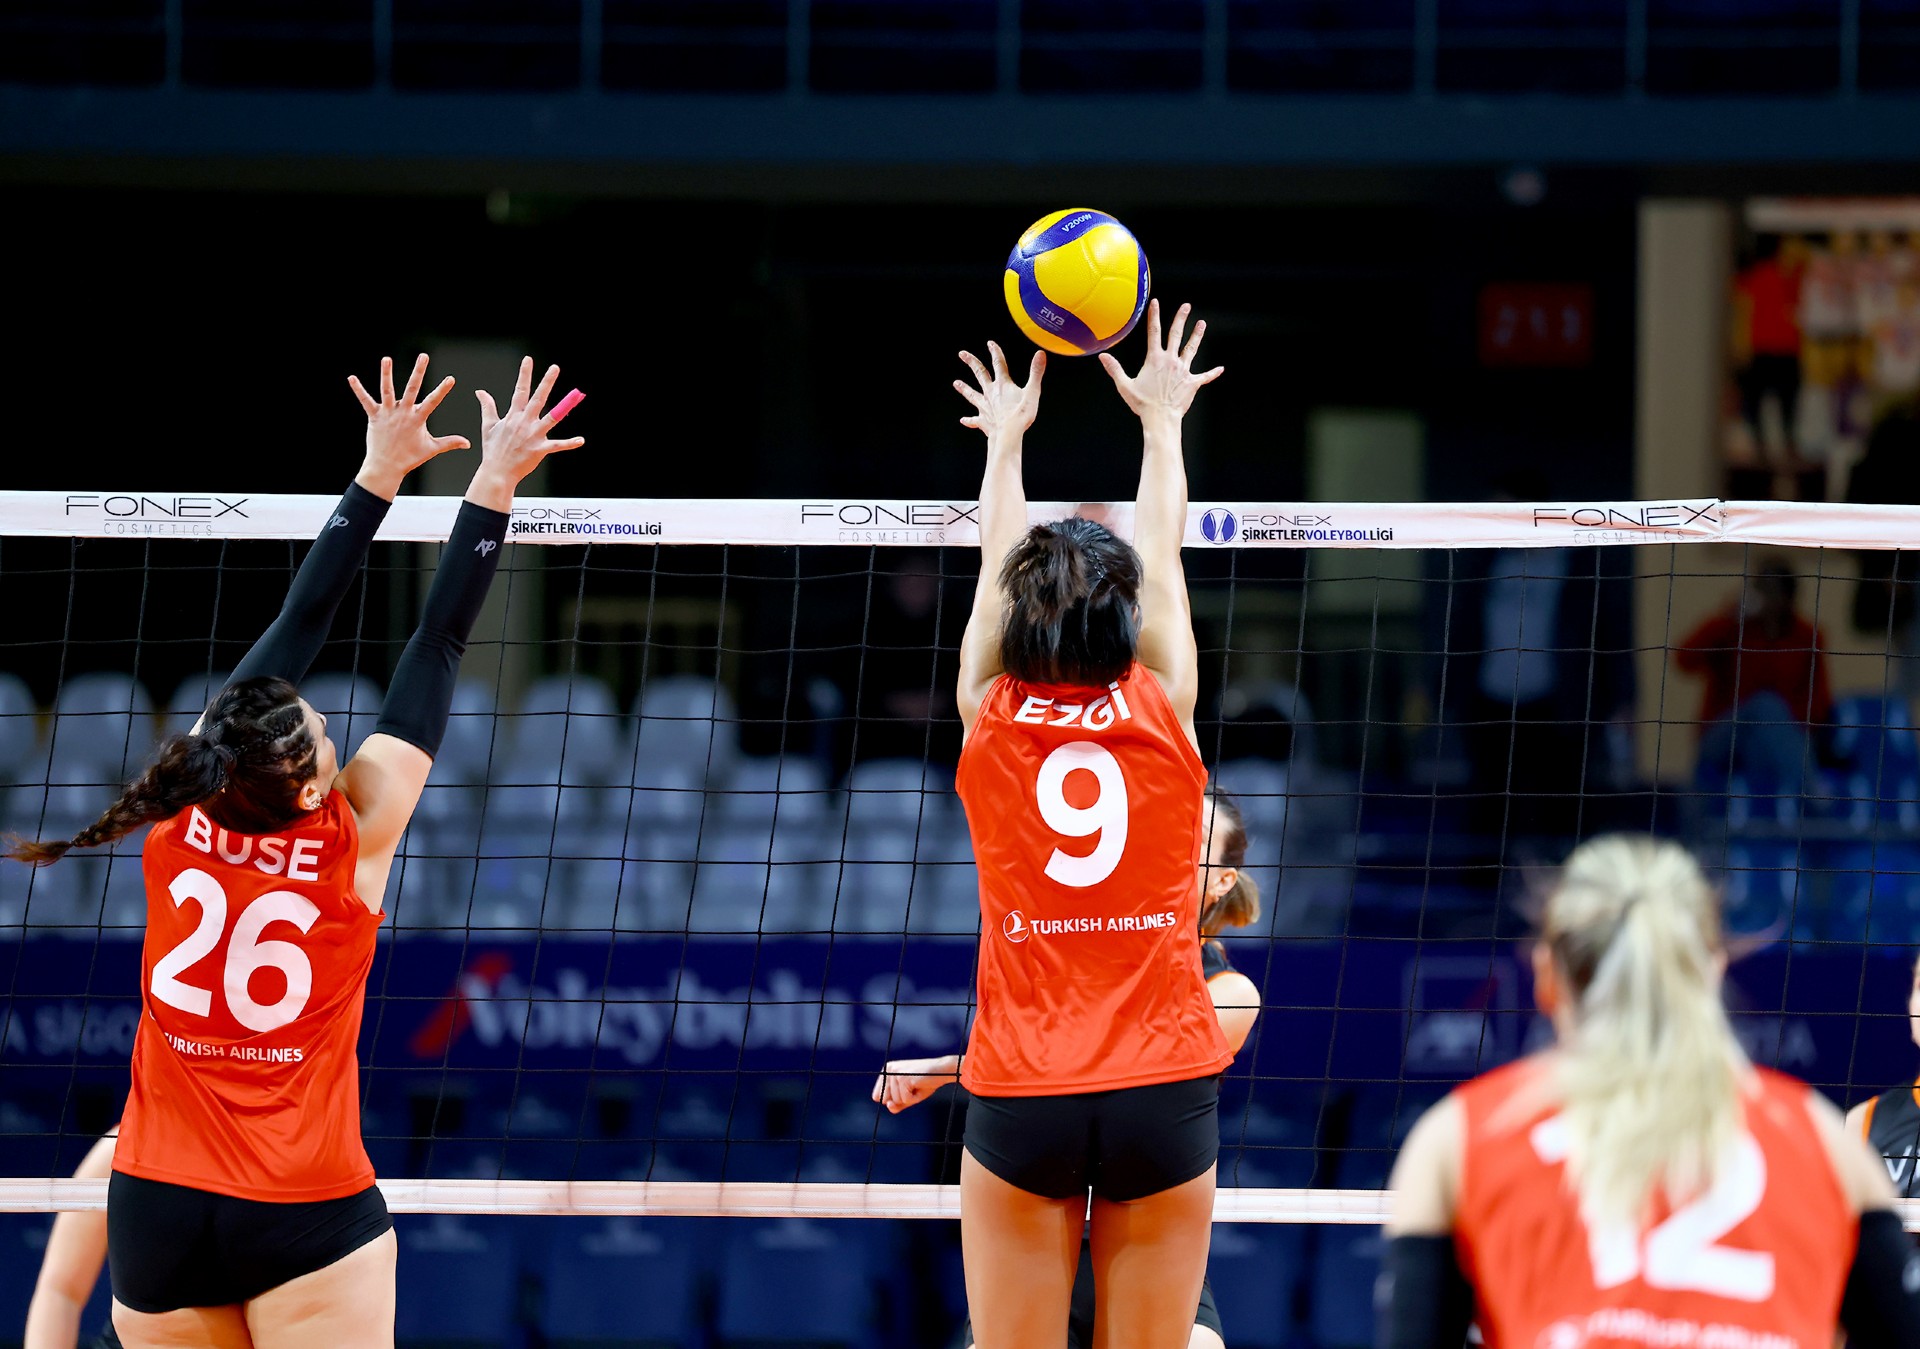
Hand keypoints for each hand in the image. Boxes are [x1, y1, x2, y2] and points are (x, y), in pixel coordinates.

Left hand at [347, 354, 470, 497]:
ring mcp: (388, 414)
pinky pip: (365, 401)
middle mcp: (403, 413)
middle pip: (412, 388)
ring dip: (387, 374)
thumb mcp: (431, 449)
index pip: (433, 401)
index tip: (450, 378)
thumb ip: (450, 442)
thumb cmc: (409, 458)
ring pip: (387, 390)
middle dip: (419, 372)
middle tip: (423, 356)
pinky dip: (358, 390)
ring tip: (387, 359)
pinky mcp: (374, 417)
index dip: (442, 390)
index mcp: (417, 419)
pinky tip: (351, 378)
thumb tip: (468, 443)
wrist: (386, 467)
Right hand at [470, 357, 585, 500]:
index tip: (529, 360)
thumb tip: (480, 392)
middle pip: (537, 398)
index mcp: (513, 416)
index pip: (520, 390)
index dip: (524, 374)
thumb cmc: (493, 450)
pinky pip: (557, 445)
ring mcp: (533, 436)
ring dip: (563, 406)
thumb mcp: (488, 426)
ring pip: (551, 418)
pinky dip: (569, 443)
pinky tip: (581, 440)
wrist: (496, 472)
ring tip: (576, 395)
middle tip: (555, 368)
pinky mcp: (540, 449)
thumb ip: (487, 406)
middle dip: (546, 382)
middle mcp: (524, 423)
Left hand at [871, 1056, 959, 1113]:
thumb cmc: (926, 1082)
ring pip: (896, 1101)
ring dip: (910, 1098)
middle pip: (886, 1100)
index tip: (907, 1087)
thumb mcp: (908, 1096)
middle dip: (902, 1099)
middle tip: (914, 1086)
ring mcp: (895, 1073)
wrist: (944, 1070)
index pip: (878, 1097)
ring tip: (919, 1085)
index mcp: (886, 1071)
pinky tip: (921, 1086)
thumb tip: (889, 1105)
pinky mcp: (903, 1078)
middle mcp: (888, 1070)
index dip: (894, 1099)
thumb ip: (896, 1105)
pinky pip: (906, 1100)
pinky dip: (915, 1098)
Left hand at [955, 342, 1044, 439]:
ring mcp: (985, 407)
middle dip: (972, 362)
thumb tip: (1040, 354)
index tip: (990, 343)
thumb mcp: (1032, 392)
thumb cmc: (1021, 415)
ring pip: (972, 395)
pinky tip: (964, 420)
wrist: (1008, 435)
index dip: (995, 352)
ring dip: (964, 388)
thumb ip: (1036, 372)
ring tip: (956, 383)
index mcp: (1003, 385)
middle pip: (980, 374)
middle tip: (962, 354)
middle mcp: (991, 393)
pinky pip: (975, 420)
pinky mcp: (984, 421)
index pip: (998, 363)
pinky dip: (970, 420)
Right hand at [1099, 300, 1223, 421]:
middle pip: (1176, 335)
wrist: (1161, 418)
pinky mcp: (1192, 383)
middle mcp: (1171, 361)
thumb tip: (1102, 356)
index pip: (1154, 332)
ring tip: (1202, 324)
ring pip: (1192, 349)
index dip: (1154, 316)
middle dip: (1181, 318)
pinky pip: (1205, 376)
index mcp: (1155, 359)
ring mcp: (1183, 371)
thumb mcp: (1125, 386)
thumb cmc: (1142, 404)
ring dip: (1197, 336)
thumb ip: (1114, 369)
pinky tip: (1220, 369)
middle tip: (1186, 306)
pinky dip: (1212, 373)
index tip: (1156, 302)